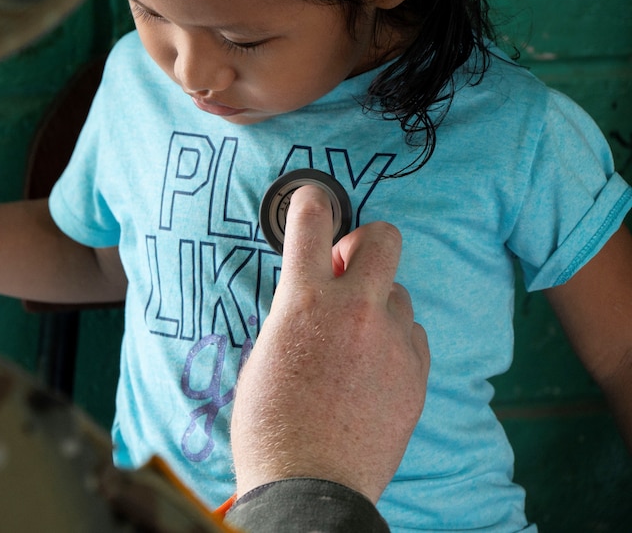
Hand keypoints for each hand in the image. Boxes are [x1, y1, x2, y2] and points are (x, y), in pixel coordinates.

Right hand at [231, 185, 429, 502]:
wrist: (308, 484)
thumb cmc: (271, 425)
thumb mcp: (266, 352)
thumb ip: (295, 313)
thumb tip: (314, 296)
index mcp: (303, 302)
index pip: (312, 221)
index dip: (312, 200)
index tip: (313, 201)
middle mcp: (354, 310)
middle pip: (384, 238)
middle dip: (366, 244)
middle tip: (345, 270)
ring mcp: (391, 341)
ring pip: (399, 294)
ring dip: (377, 305)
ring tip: (354, 343)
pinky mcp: (416, 372)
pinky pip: (411, 336)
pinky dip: (394, 343)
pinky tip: (372, 372)